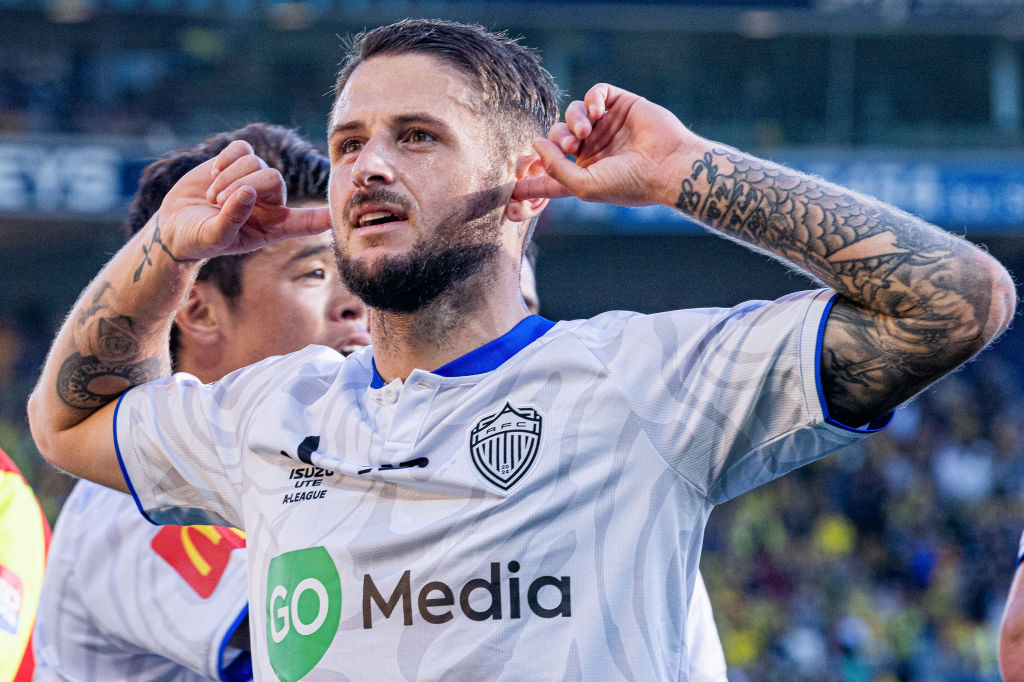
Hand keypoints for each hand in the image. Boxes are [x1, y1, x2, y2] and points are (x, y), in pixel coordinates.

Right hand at [156, 140, 330, 260]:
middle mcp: (269, 202)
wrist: (175, 224)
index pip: (305, 222)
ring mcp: (254, 179)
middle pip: (272, 178)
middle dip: (243, 185)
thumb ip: (232, 219)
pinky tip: (213, 174)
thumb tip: (247, 193)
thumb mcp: (214, 237)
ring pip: (255, 162)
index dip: (321, 217)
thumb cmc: (198, 239)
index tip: (337, 216)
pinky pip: (242, 148)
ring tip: (213, 197)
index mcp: (273, 227)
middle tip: (219, 202)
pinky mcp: (237, 162)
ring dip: (228, 177)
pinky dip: (226, 158)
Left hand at [513, 83, 701, 206]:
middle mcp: (592, 149)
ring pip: (571, 113)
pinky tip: (598, 110)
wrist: (667, 165)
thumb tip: (535, 144)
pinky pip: (595, 93)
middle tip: (570, 147)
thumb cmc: (629, 182)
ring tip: (585, 130)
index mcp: (584, 174)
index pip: (550, 175)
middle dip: (556, 139)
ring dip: (572, 119)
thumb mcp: (584, 186)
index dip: (530, 180)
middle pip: (556, 137)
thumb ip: (555, 169)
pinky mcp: (620, 105)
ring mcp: (606, 126)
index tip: (508, 187)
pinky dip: (591, 98)